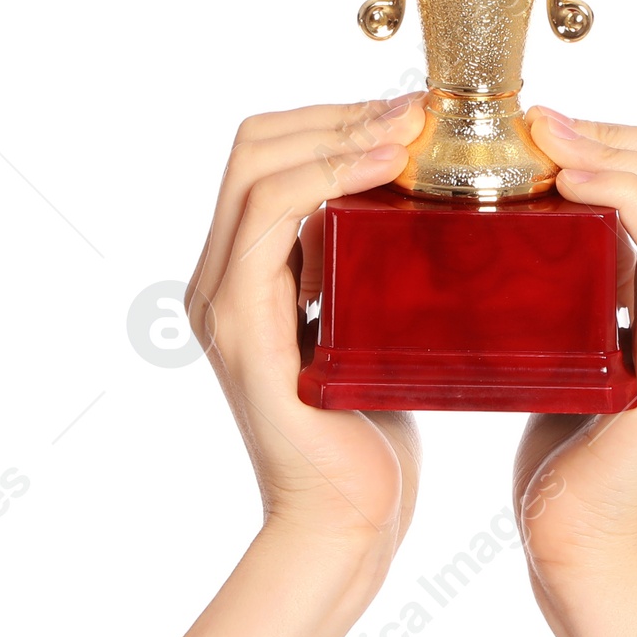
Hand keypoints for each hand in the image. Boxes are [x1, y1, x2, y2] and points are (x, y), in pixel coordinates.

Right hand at [189, 95, 426, 555]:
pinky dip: (326, 178)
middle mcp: (217, 280)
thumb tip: (420, 204)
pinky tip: (385, 170)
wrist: (348, 525)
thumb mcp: (370, 327)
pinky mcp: (241, 329)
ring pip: (256, 169)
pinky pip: (269, 220)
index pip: (268, 154)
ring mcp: (221, 303)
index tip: (410, 112)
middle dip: (338, 112)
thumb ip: (367, 269)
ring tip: (410, 128)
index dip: (334, 116)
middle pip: (253, 145)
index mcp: (243, 274)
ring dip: (338, 133)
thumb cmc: (372, 437)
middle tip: (418, 111)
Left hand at [512, 111, 636, 594]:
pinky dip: (622, 197)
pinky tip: (568, 187)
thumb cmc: (565, 453)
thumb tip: (536, 218)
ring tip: (546, 137)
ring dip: (616, 147)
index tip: (552, 130)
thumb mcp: (576, 343)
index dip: (627, 135)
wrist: (579, 550)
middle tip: (542, 122)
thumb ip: (582, 286)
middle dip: (621, 127)